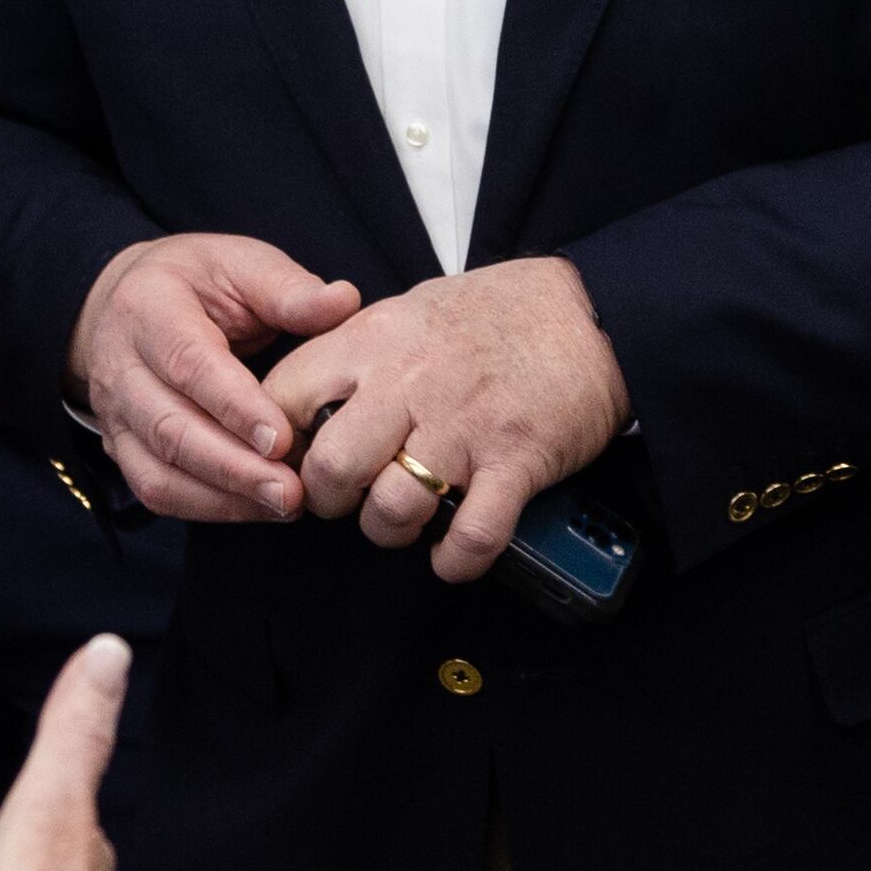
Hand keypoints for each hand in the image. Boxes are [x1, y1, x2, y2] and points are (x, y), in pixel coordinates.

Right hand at [74, 232, 362, 522]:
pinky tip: (257, 509)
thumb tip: (344, 301)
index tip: (282, 438)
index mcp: (148, 309)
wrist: (131, 301)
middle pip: (169, 428)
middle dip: (233, 466)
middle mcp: (120, 366)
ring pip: (158, 471)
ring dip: (222, 497)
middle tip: (291, 491)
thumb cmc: (199, 283)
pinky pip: (157, 492)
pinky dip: (207, 509)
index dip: (234, 405)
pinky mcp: (122, 449)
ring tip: (283, 506)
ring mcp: (115, 414)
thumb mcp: (241, 265)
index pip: (187, 363)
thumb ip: (288, 289)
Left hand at [257, 255, 630, 582]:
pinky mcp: (516, 462)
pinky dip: (456, 560)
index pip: (286, 398)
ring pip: (392, 509)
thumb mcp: (412, 309)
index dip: (276, 442)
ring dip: (390, 531)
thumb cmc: (502, 312)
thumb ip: (361, 352)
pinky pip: (472, 536)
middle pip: (330, 467)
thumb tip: (313, 399)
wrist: (593, 312)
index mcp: (375, 339)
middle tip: (346, 499)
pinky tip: (452, 554)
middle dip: (329, 500)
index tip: (292, 459)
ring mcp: (464, 426)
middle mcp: (410, 383)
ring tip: (405, 523)